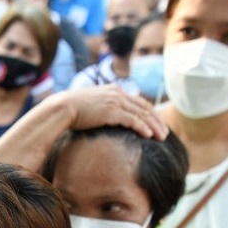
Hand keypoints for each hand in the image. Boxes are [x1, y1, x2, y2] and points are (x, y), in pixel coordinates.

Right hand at [53, 84, 168, 139]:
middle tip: (165, 132)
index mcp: (114, 90)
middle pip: (145, 107)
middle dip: (157, 120)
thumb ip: (102, 108)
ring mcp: (115, 101)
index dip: (150, 113)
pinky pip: (133, 120)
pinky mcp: (112, 111)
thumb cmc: (72, 110)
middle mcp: (117, 93)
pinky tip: (149, 136)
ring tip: (162, 137)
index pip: (138, 101)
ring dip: (154, 126)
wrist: (62, 107)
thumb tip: (105, 118)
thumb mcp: (91, 105)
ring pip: (142, 114)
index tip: (157, 124)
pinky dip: (143, 127)